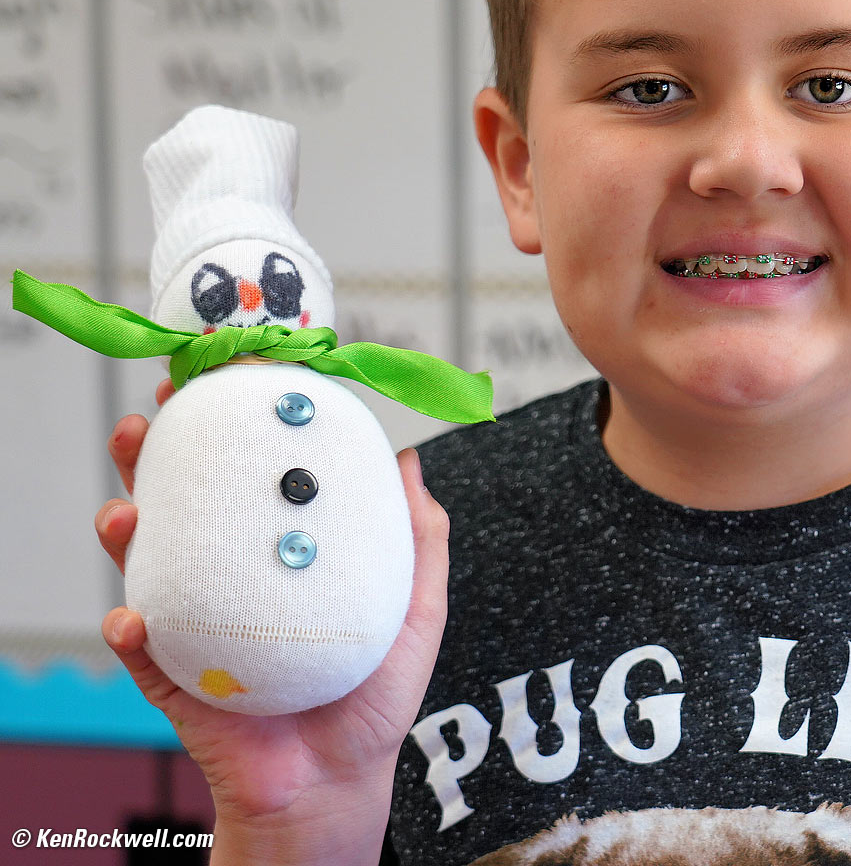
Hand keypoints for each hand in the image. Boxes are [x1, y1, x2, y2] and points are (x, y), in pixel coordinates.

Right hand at [97, 379, 447, 861]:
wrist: (341, 782)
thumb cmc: (375, 693)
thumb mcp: (416, 607)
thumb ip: (419, 537)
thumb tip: (409, 459)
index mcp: (280, 552)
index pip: (251, 474)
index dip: (235, 425)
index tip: (229, 377)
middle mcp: (232, 574)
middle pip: (183, 499)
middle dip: (157, 452)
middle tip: (157, 414)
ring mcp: (198, 621)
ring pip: (144, 559)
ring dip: (123, 524)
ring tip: (126, 505)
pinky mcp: (176, 678)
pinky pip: (140, 650)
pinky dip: (129, 629)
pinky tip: (135, 617)